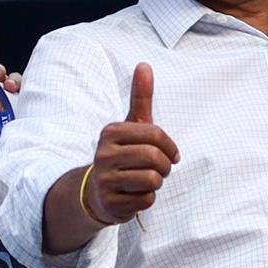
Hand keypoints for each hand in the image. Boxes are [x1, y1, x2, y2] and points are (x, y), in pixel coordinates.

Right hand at [83, 65, 178, 224]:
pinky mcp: (109, 203)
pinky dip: (147, 199)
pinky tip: (134, 195)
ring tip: (145, 181)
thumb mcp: (131, 126)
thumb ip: (140, 97)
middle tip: (160, 170)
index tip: (171, 154)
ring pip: (153, 180)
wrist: (96, 192)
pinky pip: (146, 200)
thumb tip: (144, 64)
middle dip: (165, 167)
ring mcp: (104, 180)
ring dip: (157, 183)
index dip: (170, 146)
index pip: (154, 135)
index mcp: (110, 132)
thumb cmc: (122, 154)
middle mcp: (102, 154)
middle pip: (154, 158)